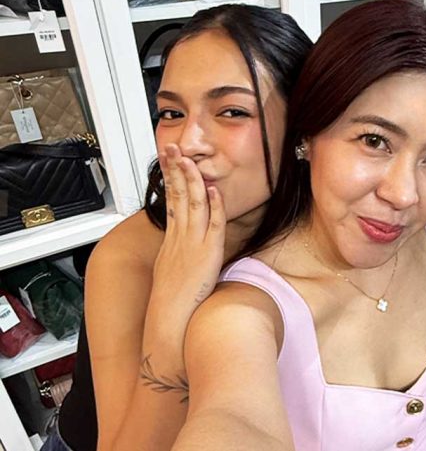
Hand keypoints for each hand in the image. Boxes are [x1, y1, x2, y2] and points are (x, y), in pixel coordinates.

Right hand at [152, 144, 225, 308]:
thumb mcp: (170, 270)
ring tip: (190, 159)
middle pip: (178, 196)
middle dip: (175, 169)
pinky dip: (214, 207)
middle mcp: (180, 237)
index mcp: (171, 240)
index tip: (168, 161)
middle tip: (171, 147)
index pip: (170, 201)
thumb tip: (182, 246)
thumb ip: (177, 253)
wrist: (169, 320)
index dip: (170, 179)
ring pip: (194, 205)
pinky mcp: (207, 254)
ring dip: (193, 180)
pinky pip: (212, 226)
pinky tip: (214, 191)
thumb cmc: (171, 301)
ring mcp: (193, 244)